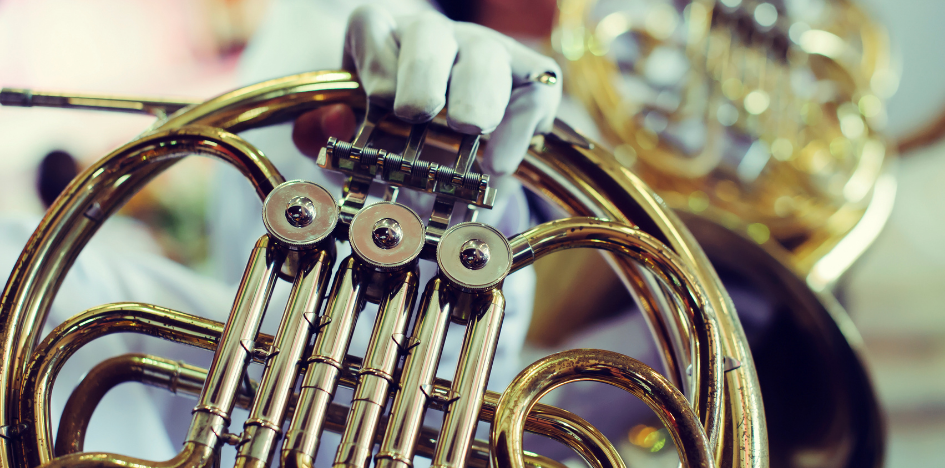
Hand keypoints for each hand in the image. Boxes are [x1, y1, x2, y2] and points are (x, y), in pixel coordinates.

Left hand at [293, 5, 561, 179]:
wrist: (454, 160)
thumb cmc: (395, 138)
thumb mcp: (353, 136)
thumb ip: (325, 132)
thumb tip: (329, 124)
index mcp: (382, 36)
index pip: (372, 29)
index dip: (377, 66)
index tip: (380, 106)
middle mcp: (435, 36)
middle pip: (429, 34)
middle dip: (422, 74)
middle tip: (419, 113)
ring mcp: (486, 52)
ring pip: (486, 56)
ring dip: (476, 95)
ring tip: (469, 132)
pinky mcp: (531, 79)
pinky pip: (534, 91)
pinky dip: (518, 128)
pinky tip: (498, 164)